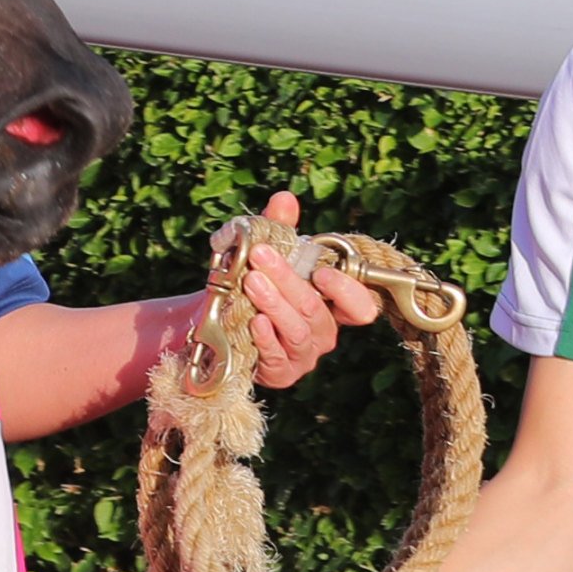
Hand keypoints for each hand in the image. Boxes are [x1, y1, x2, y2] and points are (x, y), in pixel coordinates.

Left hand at [233, 192, 380, 386]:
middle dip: (289, 281)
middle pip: (317, 311)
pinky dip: (265, 337)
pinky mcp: (281, 373)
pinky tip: (253, 321)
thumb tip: (284, 198)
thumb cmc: (250, 285)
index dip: (346, 290)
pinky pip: (278, 357)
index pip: (359, 306)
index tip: (320, 271)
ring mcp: (303, 355)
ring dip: (274, 304)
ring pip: (298, 331)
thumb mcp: (264, 255)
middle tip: (261, 256)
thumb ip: (279, 229)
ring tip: (251, 282)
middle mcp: (323, 332)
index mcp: (331, 306)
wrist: (213, 320)